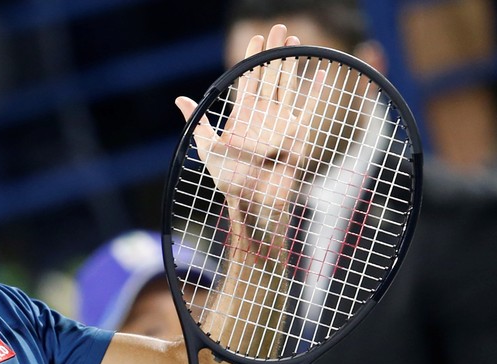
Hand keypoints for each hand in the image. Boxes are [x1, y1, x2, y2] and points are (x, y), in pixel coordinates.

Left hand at [176, 24, 323, 261]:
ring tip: (294, 40)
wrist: (252, 199)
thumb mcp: (207, 147)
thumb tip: (180, 98)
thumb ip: (197, 121)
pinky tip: (322, 71)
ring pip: (287, 84)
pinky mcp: (296, 133)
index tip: (256, 38)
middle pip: (269, 75)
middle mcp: (262, 115)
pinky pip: (309, 107)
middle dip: (273, 51)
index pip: (248, 79)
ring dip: (291, 62)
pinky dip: (316, 90)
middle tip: (278, 27)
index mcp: (242, 115)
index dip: (251, 58)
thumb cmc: (230, 179)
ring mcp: (281, 122)